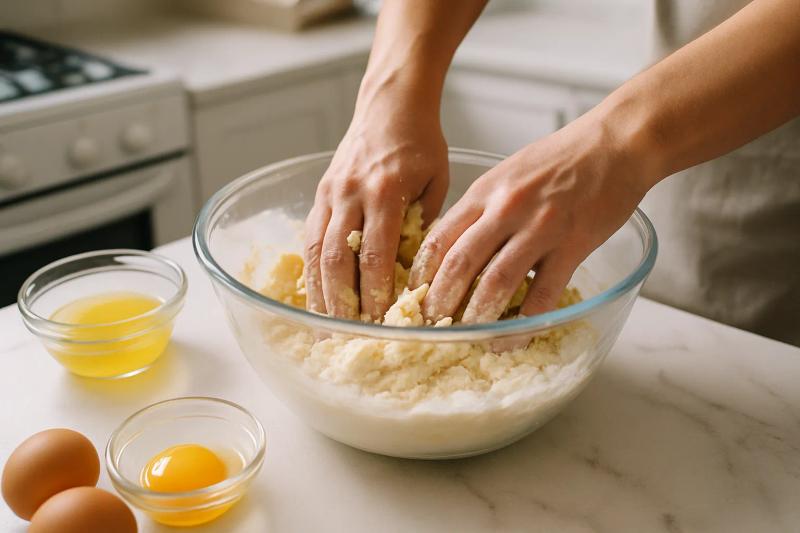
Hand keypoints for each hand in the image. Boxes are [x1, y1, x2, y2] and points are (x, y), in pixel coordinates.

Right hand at [304, 88, 448, 319]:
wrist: (389, 104)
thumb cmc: (420, 142)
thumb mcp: (437, 180)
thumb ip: (426, 224)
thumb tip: (417, 271)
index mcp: (384, 191)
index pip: (375, 253)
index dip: (376, 293)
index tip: (381, 323)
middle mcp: (350, 194)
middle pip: (337, 259)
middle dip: (341, 303)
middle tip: (347, 337)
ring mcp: (330, 194)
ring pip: (316, 253)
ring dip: (319, 294)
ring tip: (324, 327)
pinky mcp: (320, 194)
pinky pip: (311, 239)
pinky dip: (313, 272)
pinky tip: (317, 296)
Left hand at [409, 114, 649, 322]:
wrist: (615, 143)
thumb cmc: (560, 158)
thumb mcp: (506, 174)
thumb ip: (480, 208)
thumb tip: (453, 245)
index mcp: (485, 192)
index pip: (439, 237)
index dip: (420, 272)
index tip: (410, 296)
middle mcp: (506, 209)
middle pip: (460, 262)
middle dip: (439, 301)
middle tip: (430, 325)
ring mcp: (540, 227)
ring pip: (497, 282)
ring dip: (478, 316)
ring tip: (467, 337)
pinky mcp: (573, 245)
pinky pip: (544, 294)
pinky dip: (525, 322)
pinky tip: (514, 338)